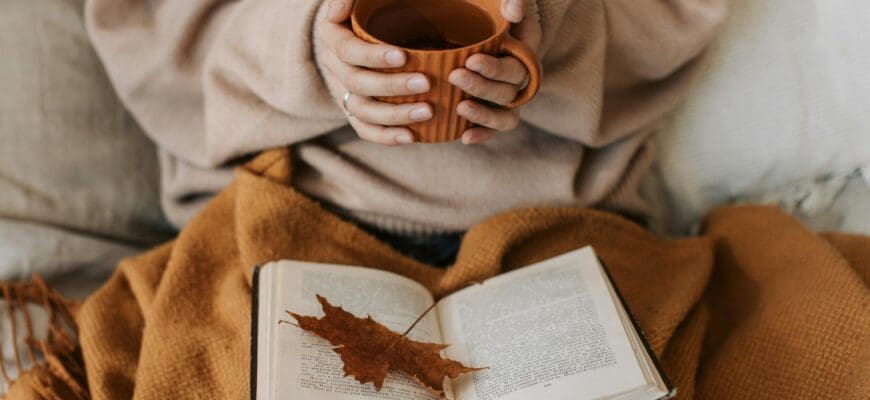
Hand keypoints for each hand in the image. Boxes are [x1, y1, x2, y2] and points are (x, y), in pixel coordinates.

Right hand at [317, 0, 432, 144]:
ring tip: (427, 111)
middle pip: (357, 83)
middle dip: (391, 86)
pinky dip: (387, 137)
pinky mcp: (357, 111)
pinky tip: (411, 137)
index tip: (402, 56)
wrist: (375, 28)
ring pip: (362, 111)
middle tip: (425, 83)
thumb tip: (336, 12)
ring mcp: (345, 92)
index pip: (348, 51)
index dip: (373, 56)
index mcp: (333, 37)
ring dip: (394, 115)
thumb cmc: (374, 8)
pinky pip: (366, 130)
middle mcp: (335, 68)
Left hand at [449, 0, 541, 143]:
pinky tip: (463, 137)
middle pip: (508, 91)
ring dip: (484, 116)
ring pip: (506, 116)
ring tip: (460, 109)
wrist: (479, 22)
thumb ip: (514, 0)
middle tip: (455, 76)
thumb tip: (513, 11)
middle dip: (481, 87)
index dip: (495, 69)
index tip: (471, 61)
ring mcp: (508, 96)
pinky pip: (495, 128)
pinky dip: (482, 135)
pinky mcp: (494, 108)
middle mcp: (520, 78)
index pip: (516, 67)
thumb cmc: (492, 9)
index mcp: (526, 51)